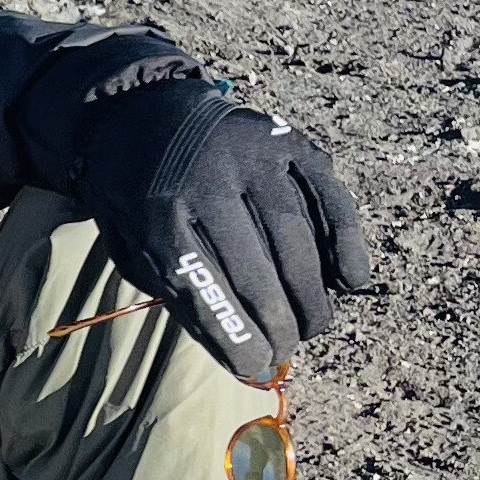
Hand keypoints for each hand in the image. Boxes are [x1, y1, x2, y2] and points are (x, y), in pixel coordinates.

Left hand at [72, 80, 377, 387]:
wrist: (146, 112)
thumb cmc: (137, 194)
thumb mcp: (128, 242)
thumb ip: (172, 288)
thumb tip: (232, 344)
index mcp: (157, 210)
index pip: (201, 285)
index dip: (233, 332)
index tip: (256, 366)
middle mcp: (207, 178)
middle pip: (254, 266)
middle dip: (277, 320)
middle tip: (289, 351)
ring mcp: (252, 155)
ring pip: (295, 234)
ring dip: (311, 290)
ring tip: (315, 326)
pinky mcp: (287, 141)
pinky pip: (327, 195)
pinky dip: (346, 239)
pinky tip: (351, 280)